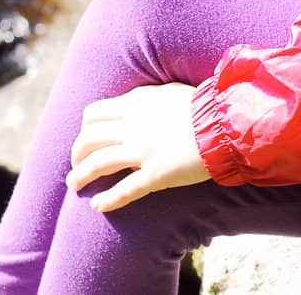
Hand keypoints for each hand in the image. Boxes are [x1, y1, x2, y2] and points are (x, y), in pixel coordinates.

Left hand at [67, 83, 210, 212]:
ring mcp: (144, 150)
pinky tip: (97, 207)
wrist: (225, 122)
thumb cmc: (203, 106)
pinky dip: (108, 200)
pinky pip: (125, 189)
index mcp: (136, 103)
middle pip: (88, 138)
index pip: (94, 114)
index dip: (84, 129)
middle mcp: (134, 125)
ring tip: (74, 186)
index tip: (86, 140)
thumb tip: (137, 103)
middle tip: (76, 166)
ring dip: (81, 176)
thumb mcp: (170, 92)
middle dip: (76, 154)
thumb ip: (149, 99)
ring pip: (98, 163)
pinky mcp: (157, 173)